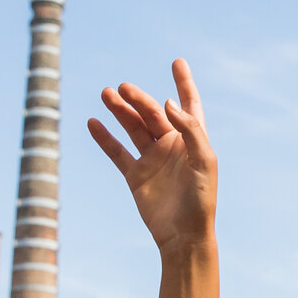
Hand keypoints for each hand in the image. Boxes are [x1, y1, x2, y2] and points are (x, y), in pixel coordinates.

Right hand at [89, 60, 216, 257]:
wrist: (183, 236)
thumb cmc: (201, 199)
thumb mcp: (204, 160)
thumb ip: (189, 129)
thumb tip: (166, 102)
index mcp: (193, 139)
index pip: (188, 104)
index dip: (184, 83)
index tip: (177, 62)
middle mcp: (172, 145)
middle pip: (153, 113)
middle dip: (138, 99)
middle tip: (122, 88)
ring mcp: (152, 159)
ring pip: (133, 127)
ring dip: (120, 111)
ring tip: (106, 94)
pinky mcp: (135, 175)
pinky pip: (117, 151)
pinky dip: (105, 137)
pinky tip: (94, 122)